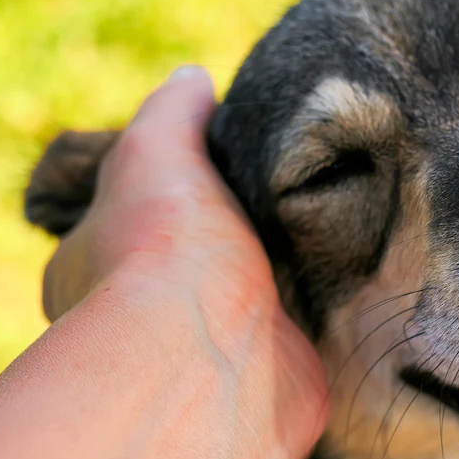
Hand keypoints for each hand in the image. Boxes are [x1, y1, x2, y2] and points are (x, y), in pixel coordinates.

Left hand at [41, 66, 328, 458]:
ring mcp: (215, 356)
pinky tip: (360, 279)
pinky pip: (306, 339)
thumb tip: (194, 78)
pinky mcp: (278, 380)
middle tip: (298, 192)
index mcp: (97, 265)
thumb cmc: (167, 255)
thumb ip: (174, 113)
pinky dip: (329, 316)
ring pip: (257, 302)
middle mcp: (148, 320)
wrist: (214, 363)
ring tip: (344, 222)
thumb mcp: (156, 152)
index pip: (131, 218)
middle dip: (242, 235)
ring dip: (292, 276)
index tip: (223, 165)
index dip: (172, 191)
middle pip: (200, 262)